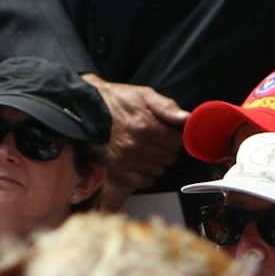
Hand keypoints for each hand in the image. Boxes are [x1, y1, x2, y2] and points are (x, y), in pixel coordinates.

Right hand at [85, 75, 186, 204]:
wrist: (88, 108)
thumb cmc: (117, 100)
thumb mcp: (144, 94)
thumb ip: (167, 106)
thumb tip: (186, 118)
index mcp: (147, 127)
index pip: (177, 141)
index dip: (176, 137)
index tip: (170, 134)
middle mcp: (138, 146)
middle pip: (170, 157)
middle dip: (168, 149)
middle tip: (159, 141)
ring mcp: (128, 160)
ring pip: (159, 170)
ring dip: (159, 162)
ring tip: (150, 151)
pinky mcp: (118, 170)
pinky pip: (144, 181)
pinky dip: (148, 174)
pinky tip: (143, 163)